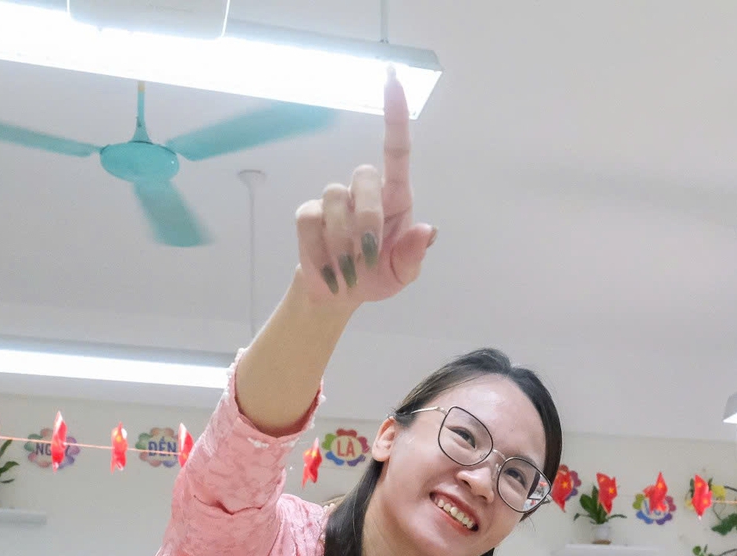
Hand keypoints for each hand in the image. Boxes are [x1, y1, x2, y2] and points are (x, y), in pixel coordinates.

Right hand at [294, 75, 433, 309]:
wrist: (339, 294)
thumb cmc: (378, 277)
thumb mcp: (403, 274)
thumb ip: (414, 255)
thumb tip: (427, 231)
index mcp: (395, 197)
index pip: (397, 149)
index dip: (395, 114)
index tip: (393, 79)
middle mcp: (365, 191)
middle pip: (364, 175)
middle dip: (367, 219)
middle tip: (369, 257)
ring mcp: (334, 201)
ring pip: (336, 201)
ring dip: (343, 243)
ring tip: (350, 270)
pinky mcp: (309, 216)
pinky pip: (311, 223)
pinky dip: (321, 253)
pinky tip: (329, 271)